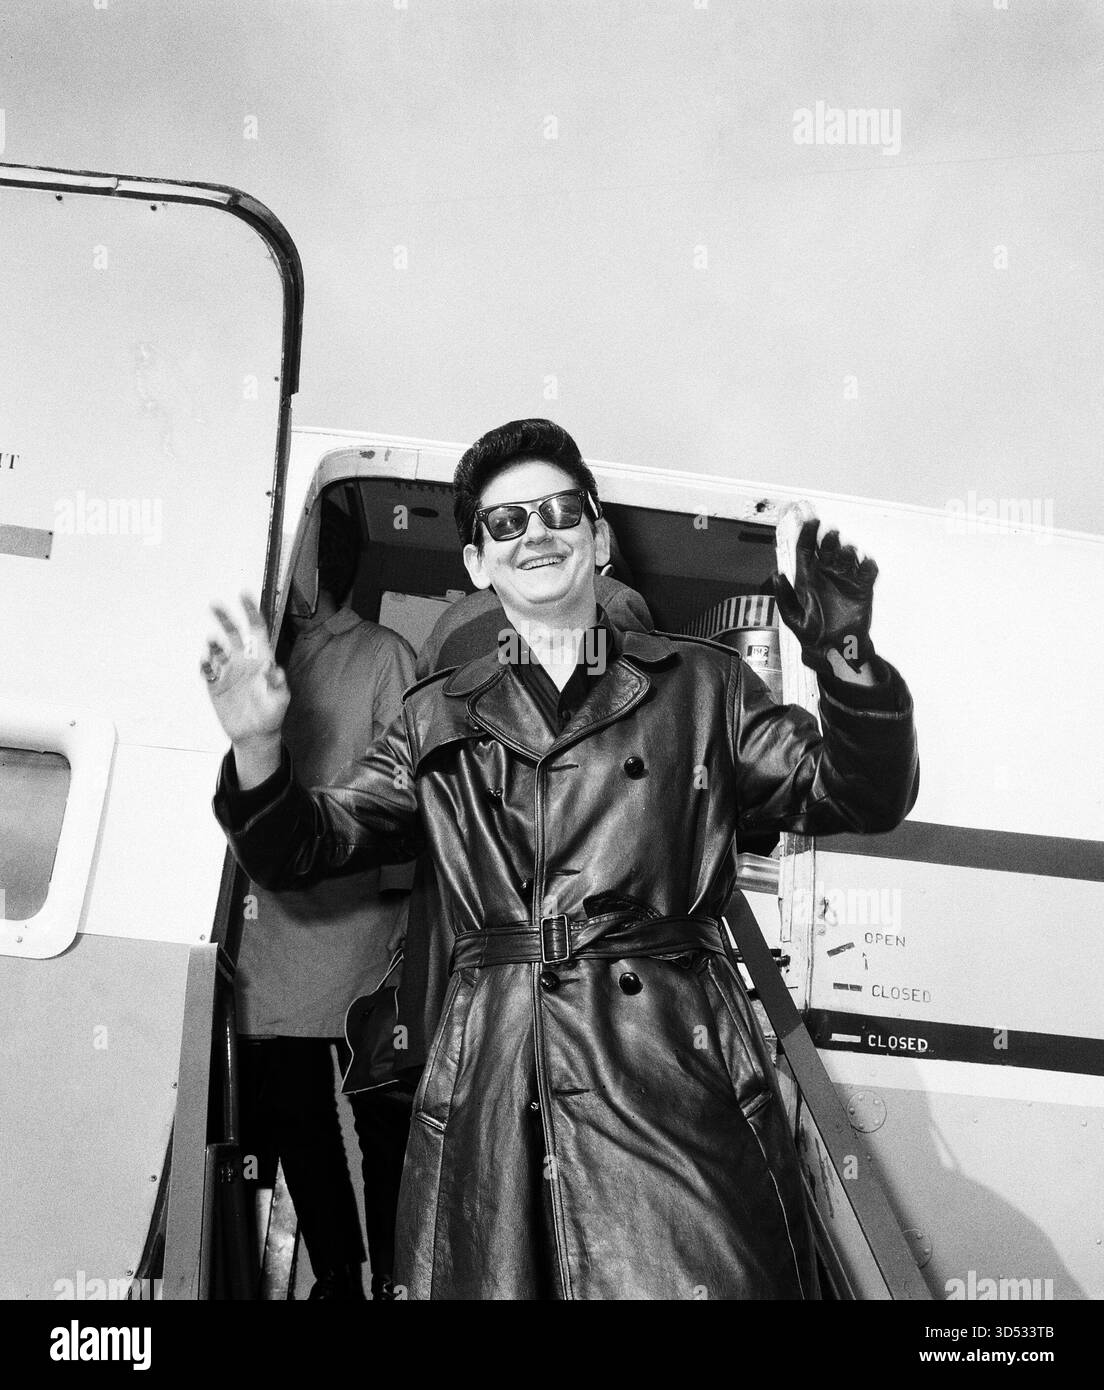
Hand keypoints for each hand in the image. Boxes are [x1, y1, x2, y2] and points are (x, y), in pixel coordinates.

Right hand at [200, 594, 289, 745]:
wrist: (255, 735)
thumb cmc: (272, 715)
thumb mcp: (280, 700)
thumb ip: (277, 684)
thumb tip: (273, 668)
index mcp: (262, 659)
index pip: (257, 630)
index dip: (251, 612)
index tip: (244, 595)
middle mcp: (244, 661)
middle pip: (234, 633)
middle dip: (225, 617)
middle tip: (216, 605)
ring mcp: (228, 672)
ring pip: (217, 648)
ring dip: (213, 643)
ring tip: (213, 643)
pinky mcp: (215, 685)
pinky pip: (207, 669)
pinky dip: (205, 664)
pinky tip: (206, 664)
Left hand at [769, 518, 877, 675]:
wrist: (834, 650)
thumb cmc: (811, 634)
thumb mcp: (793, 618)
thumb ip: (785, 597)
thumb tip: (777, 575)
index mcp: (807, 578)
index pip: (806, 550)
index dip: (807, 534)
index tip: (811, 522)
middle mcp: (826, 575)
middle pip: (827, 549)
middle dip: (829, 539)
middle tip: (831, 535)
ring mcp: (845, 580)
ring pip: (848, 556)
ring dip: (848, 550)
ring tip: (846, 552)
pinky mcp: (862, 589)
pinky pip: (868, 571)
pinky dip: (868, 565)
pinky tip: (864, 564)